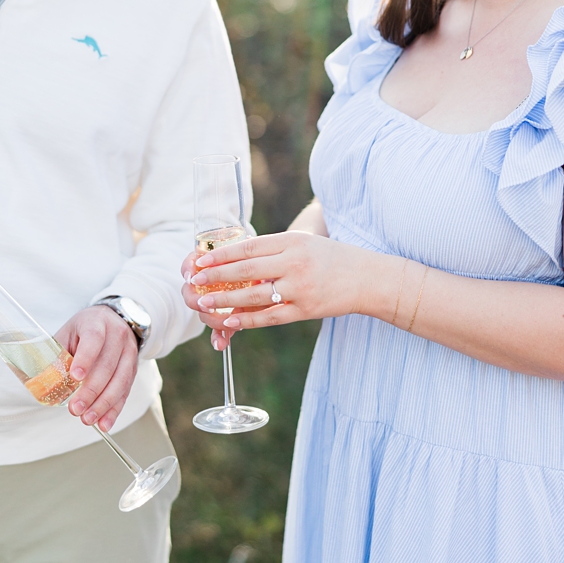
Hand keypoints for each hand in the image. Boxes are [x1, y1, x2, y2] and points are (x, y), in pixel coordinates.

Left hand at [54, 304, 140, 431]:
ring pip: (119, 381)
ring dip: (103, 404)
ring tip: (87, 419)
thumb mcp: (68, 334)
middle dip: (91, 391)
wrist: (113, 321)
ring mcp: (129, 352)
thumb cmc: (83, 331)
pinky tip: (104, 424)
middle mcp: (117, 336)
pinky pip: (125, 392)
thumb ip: (58, 355)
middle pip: (107, 365)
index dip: (85, 359)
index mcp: (96, 322)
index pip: (93, 339)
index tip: (75, 377)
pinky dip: (114, 410)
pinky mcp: (134, 370)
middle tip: (76, 409)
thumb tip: (42, 382)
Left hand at [187, 230, 378, 344]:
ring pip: (254, 295)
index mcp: (292, 241)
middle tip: (194, 280)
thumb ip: (273, 250)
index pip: (248, 246)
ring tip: (204, 302)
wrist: (370, 278)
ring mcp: (300, 288)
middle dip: (216, 276)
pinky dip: (248, 319)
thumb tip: (235, 260)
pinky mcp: (306, 310)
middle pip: (247, 269)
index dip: (221, 254)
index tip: (200, 259)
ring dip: (225, 300)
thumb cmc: (331, 258)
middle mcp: (295, 263)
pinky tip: (229, 321)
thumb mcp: (304, 243)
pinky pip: (270, 316)